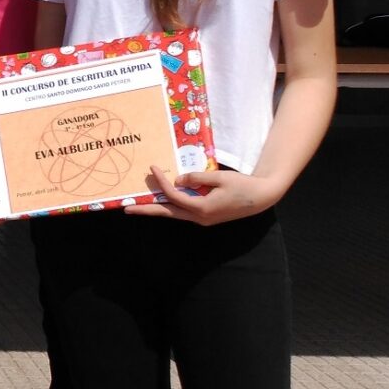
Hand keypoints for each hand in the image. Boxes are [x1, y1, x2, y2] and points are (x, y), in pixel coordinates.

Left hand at [125, 165, 267, 225]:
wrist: (262, 197)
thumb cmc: (243, 186)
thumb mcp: (220, 178)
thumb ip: (197, 178)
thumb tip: (178, 180)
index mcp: (202, 209)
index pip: (174, 196)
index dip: (161, 182)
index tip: (153, 168)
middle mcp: (200, 218)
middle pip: (167, 213)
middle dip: (146, 210)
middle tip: (126, 209)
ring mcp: (203, 219)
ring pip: (175, 214)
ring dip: (157, 209)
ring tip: (139, 206)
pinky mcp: (206, 216)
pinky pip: (184, 211)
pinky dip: (172, 206)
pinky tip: (162, 201)